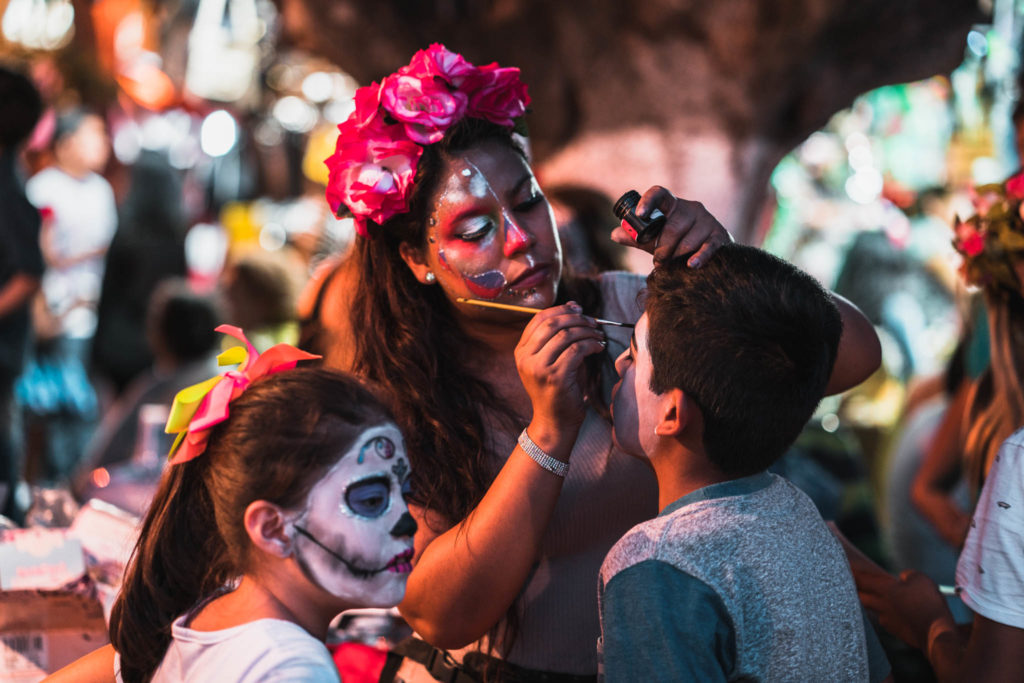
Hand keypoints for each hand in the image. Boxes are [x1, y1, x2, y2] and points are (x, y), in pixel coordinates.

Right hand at [515, 302, 605, 445]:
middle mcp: (526, 357)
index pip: (539, 319)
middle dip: (576, 318)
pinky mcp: (555, 376)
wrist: (554, 422)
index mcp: (521, 351)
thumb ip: (557, 338)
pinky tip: (598, 347)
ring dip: (587, 331)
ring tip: (598, 335)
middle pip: (552, 323)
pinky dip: (591, 344)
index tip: (579, 308)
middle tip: (593, 322)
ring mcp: (539, 367)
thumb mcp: (550, 361)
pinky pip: (577, 350)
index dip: (560, 309)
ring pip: (566, 335)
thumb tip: (573, 308)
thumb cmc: (557, 390)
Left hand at [611, 186, 732, 266]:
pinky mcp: (719, 235)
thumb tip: (615, 234)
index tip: (639, 214)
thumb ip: (637, 237)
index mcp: (672, 205)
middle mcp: (690, 208)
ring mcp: (707, 220)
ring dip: (677, 257)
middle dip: (663, 248)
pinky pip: (707, 247)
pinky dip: (699, 257)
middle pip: (673, 227)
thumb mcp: (655, 239)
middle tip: (659, 261)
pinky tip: (692, 265)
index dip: (648, 201)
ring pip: (687, 241)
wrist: (709, 252)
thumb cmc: (677, 243)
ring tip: (673, 265)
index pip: (659, 194)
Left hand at [856, 569, 953, 651]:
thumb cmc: (928, 603)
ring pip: (874, 609)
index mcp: (884, 590)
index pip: (862, 578)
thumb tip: (902, 579)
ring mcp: (888, 620)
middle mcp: (882, 606)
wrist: (937, 634)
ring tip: (871, 596)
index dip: (851, 571)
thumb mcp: (920, 579)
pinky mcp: (897, 631)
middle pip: (861, 596)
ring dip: (872, 602)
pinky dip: (890, 614)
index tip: (842, 566)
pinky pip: (888, 619)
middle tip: (848, 582)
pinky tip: (898, 612)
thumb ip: (907, 575)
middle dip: (854, 589)